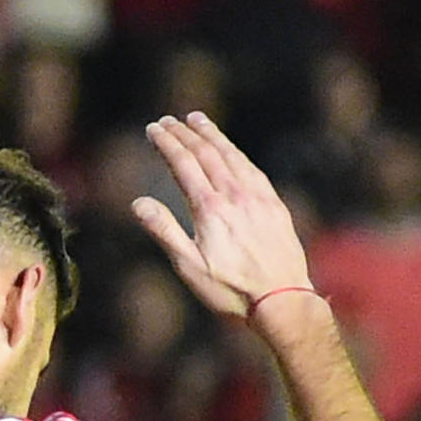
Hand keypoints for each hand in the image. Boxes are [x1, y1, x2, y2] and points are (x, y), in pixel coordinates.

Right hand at [135, 112, 311, 318]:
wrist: (282, 301)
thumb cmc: (232, 290)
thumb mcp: (190, 268)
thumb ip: (164, 231)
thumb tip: (138, 203)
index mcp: (209, 209)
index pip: (183, 163)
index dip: (166, 143)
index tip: (154, 129)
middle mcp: (234, 195)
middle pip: (205, 152)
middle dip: (184, 133)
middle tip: (169, 120)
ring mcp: (257, 197)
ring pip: (231, 155)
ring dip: (211, 135)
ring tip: (197, 120)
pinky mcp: (274, 204)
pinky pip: (251, 168)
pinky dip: (235, 152)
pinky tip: (230, 150)